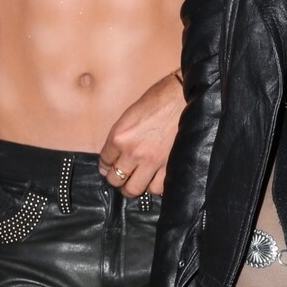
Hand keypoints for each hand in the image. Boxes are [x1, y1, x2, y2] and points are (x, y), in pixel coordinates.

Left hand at [98, 71, 184, 197]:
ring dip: (134, 186)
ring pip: (134, 189)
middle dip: (116, 179)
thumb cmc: (158, 99)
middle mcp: (132, 152)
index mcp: (119, 137)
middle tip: (122, 176)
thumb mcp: (130, 115)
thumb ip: (122, 136)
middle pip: (115, 180)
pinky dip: (154, 186)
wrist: (183, 96)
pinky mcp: (169, 166)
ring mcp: (151, 162)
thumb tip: (117, 153)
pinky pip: (156, 188)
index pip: (104, 162)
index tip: (109, 167)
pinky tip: (154, 179)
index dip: (105, 166)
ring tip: (137, 180)